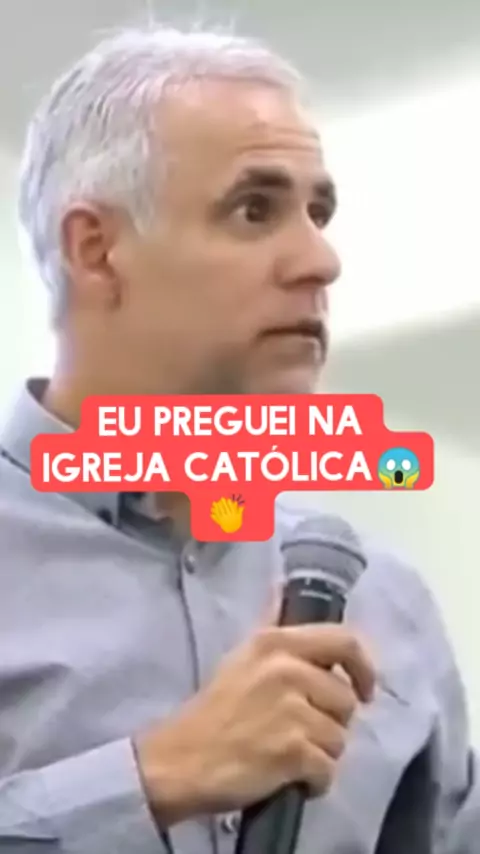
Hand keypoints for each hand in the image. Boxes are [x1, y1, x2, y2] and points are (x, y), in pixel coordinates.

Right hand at [134, 622, 375, 826]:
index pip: (344, 641)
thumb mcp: (242, 656)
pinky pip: (328, 770)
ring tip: (290, 754)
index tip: (365, 690)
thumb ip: (271, 625)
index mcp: (277, 643)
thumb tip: (282, 586)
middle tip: (304, 731)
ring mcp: (292, 711)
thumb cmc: (214, 710)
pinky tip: (292, 778)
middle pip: (346, 699)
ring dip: (322, 753)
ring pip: (339, 738)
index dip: (364, 667)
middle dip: (332, 722)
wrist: (180, 760)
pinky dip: (315, 781)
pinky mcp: (293, 751)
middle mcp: (288, 669)